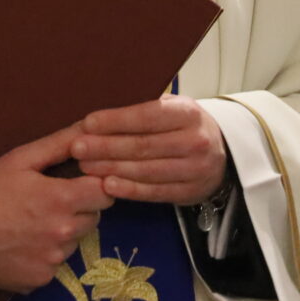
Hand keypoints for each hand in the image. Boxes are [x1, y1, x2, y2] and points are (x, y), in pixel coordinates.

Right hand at [0, 123, 111, 294]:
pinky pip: (55, 265)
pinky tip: (22, 244)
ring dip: (62, 233)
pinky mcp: (40, 280)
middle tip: (48, 202)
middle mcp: (62, 233)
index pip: (106, 193)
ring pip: (74, 243)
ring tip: (31, 223)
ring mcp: (52, 260)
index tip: (79, 183)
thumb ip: (61, 143)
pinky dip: (44, 256)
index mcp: (61, 199)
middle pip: (93, 219)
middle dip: (79, 209)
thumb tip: (92, 128)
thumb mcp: (21, 159)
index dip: (94, 186)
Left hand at [71, 94, 227, 205]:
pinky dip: (128, 190)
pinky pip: (154, 192)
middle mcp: (195, 141)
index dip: (116, 121)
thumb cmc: (184, 125)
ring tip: (85, 166)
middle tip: (77, 147)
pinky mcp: (189, 192)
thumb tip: (101, 114)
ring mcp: (194, 169)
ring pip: (146, 170)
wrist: (222, 153)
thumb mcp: (173, 108)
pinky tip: (107, 185)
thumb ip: (144, 109)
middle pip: (143, 146)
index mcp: (188, 113)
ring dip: (111, 169)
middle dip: (106, 147)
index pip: (147, 116)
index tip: (88, 123)